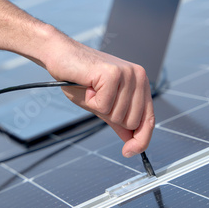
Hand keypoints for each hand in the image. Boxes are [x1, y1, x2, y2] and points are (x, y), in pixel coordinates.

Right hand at [44, 36, 154, 157]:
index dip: (140, 140)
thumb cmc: (79, 78)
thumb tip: (133, 141)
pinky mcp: (113, 74)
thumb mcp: (102, 105)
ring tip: (91, 90)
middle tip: (97, 98)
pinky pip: (104, 107)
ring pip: (118, 116)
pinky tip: (87, 86)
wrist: (60, 55)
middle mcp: (139, 77)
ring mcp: (127, 74)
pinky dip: (91, 101)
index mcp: (140, 83)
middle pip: (132, 122)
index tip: (128, 152)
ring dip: (98, 107)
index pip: (148, 119)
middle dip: (109, 117)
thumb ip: (119, 121)